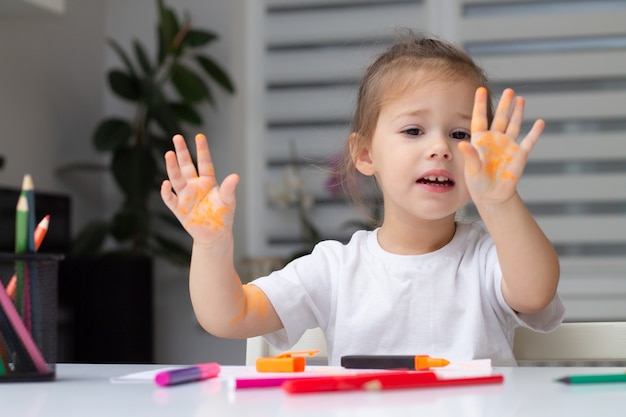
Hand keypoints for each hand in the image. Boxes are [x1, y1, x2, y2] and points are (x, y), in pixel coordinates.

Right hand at [160, 133, 238, 242]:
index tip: (199, 136)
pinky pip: (170, 198)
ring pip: (177, 178)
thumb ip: (229, 189)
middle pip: (186, 166)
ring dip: (172, 167)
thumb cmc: (223, 216)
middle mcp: (195, 186)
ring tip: (168, 154)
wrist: (214, 235)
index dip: (202, 150)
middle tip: (177, 137)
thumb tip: (235, 176)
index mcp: (208, 181)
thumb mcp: (228, 201)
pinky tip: (165, 184)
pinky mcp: (179, 209)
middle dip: (182, 152)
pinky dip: (166, 192)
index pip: (204, 162)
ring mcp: (185, 196)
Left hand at [459, 87, 543, 203]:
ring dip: (517, 112)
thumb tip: (463, 144)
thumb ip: (470, 156)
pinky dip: (535, 132)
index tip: (480, 89)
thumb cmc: (477, 182)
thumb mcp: (471, 169)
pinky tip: (540, 122)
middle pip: (500, 118)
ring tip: (520, 99)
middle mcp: (495, 140)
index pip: (479, 119)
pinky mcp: (520, 155)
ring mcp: (508, 146)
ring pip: (514, 125)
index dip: (480, 104)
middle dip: (504, 104)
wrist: (491, 195)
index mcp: (480, 141)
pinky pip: (529, 141)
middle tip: (509, 90)